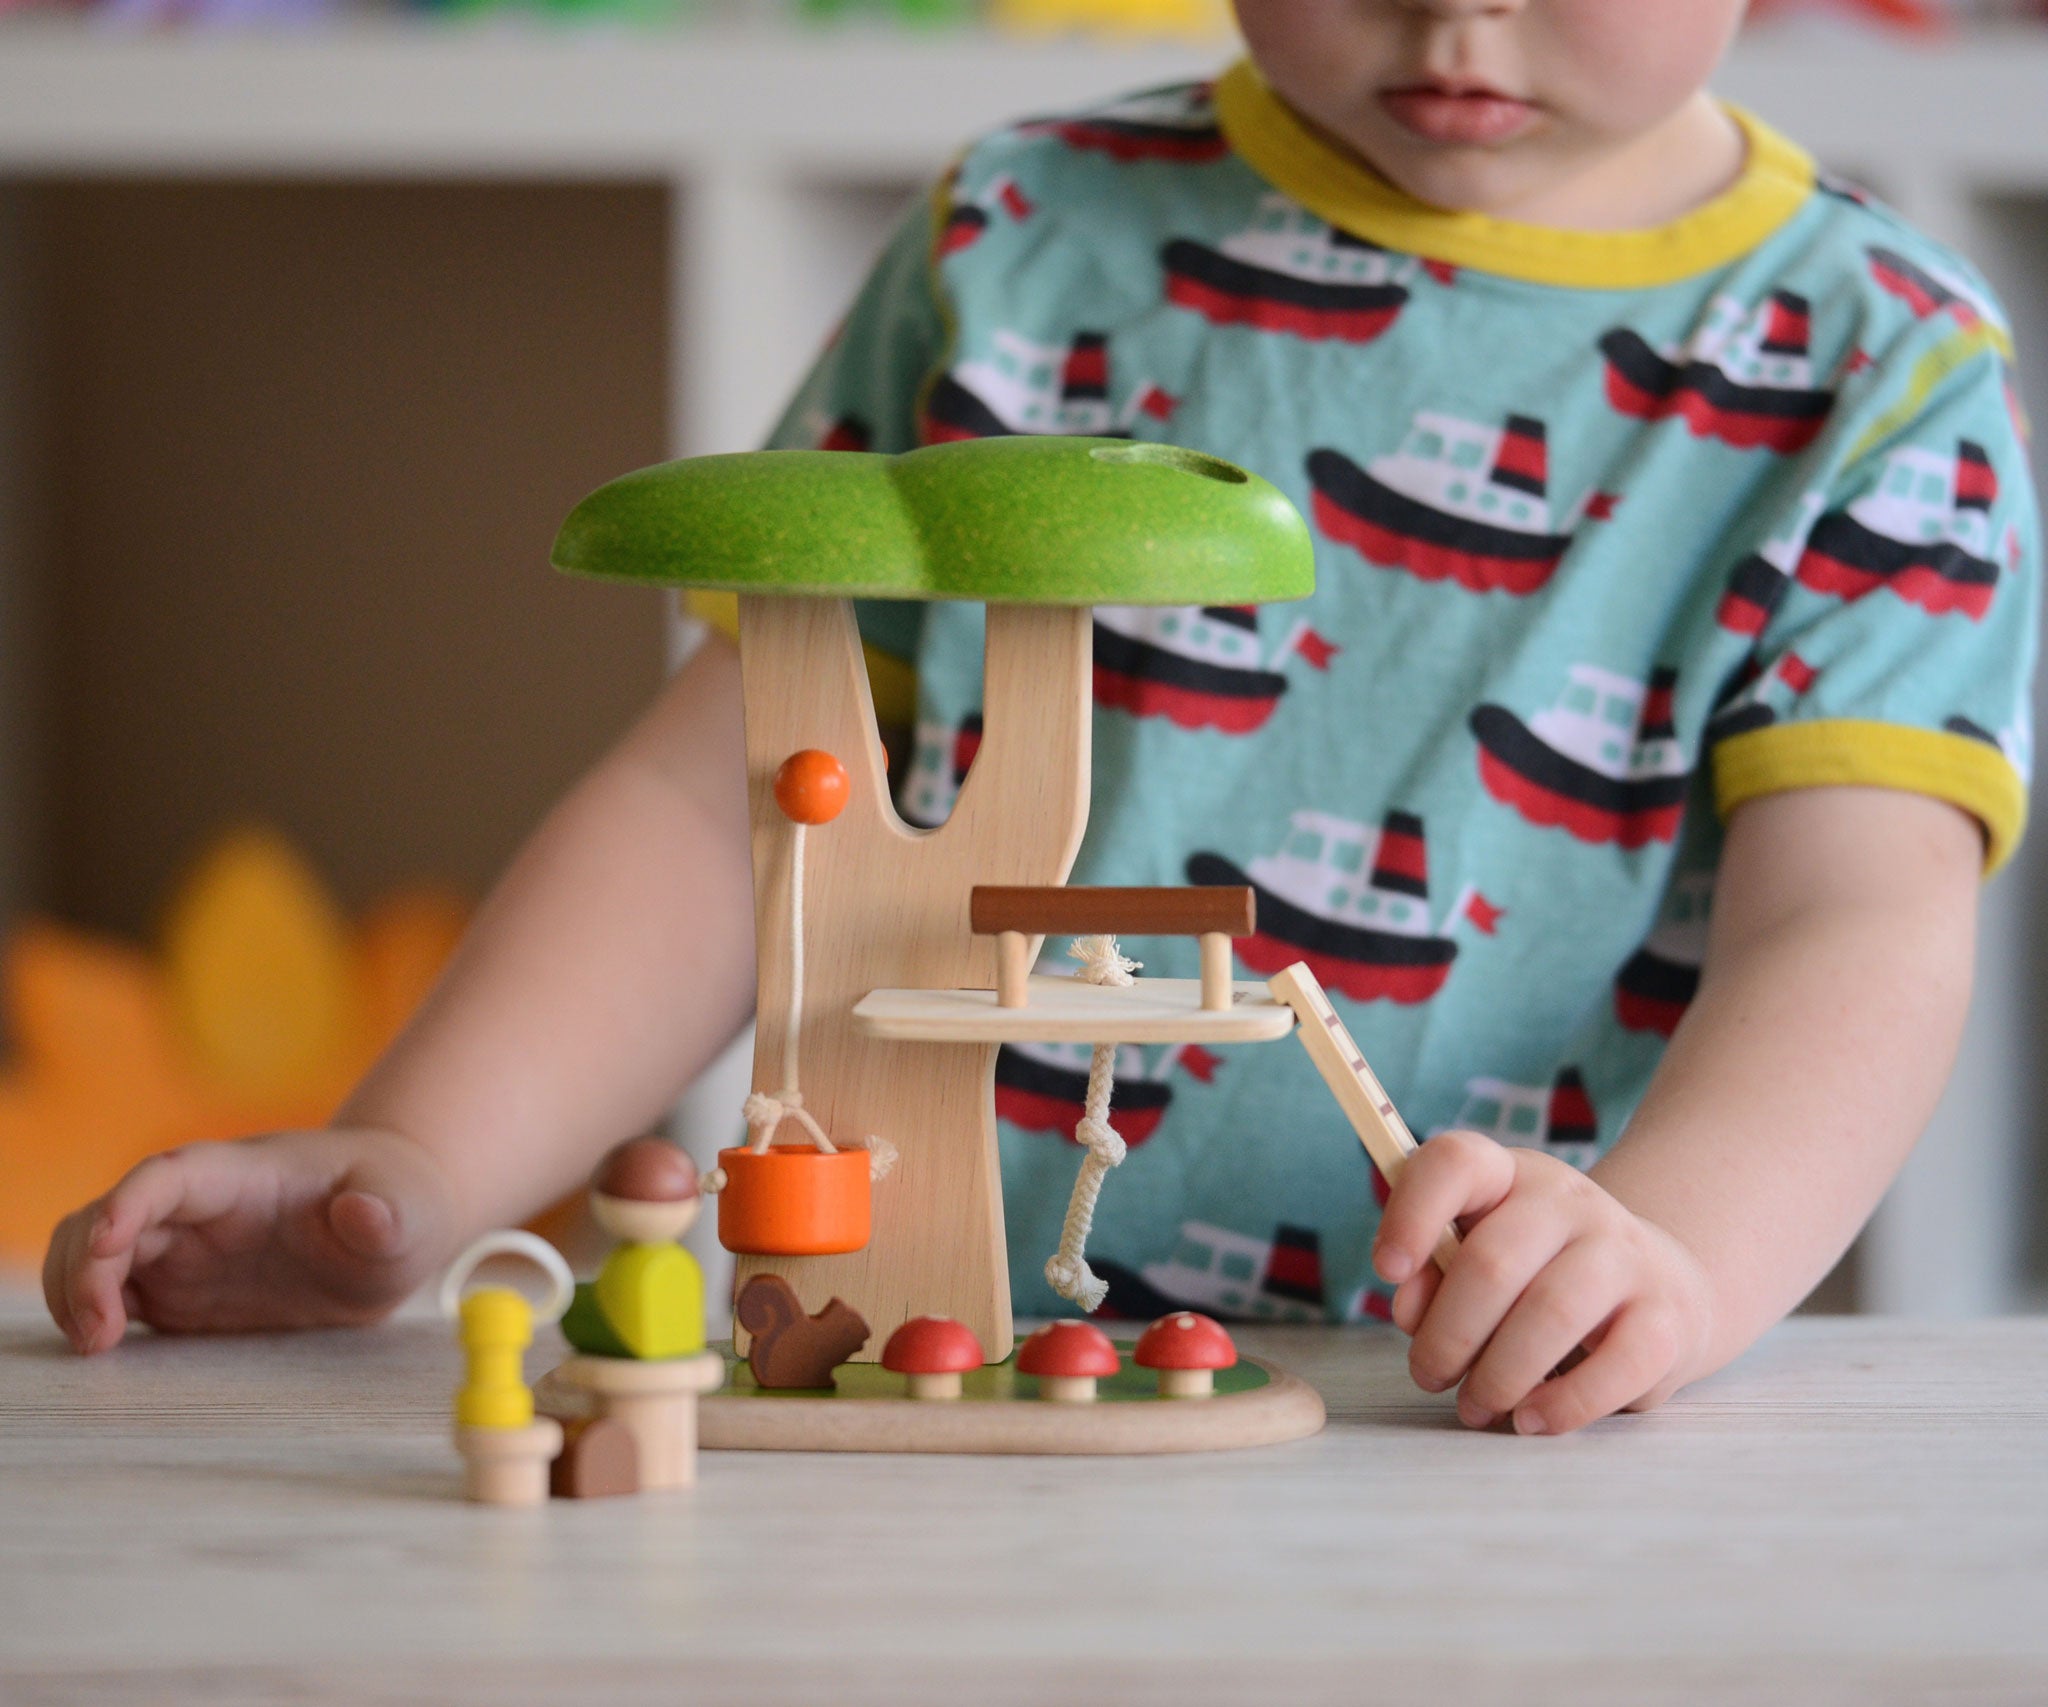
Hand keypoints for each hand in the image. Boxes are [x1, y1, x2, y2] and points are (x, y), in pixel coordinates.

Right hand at [42, 1127, 455, 1354]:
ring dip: (75, 1292)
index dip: (128, 1203)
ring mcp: (183, 1248)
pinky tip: (106, 1350)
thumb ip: (387, 1212)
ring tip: (96, 1347)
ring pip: (92, 1253)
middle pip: (107, 1217)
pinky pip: (111, 1294)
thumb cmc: (401, 1203)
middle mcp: (198, 1208)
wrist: (395, 1223)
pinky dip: (91, 1315)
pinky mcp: (179, 1289)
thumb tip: (362, 1213)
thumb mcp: (410, 1210)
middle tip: (100, 1335)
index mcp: (245, 1175)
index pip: (168, 1175)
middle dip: (83, 1268)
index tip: (105, 1243)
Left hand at [1372, 1130, 1713, 1435]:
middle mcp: (1569, 1201)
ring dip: (1499, 1375)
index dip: (1412, 1212)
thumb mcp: (1477, 1258)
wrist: (1660, 1289)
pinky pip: (1618, 1364)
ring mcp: (1624, 1253)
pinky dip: (1565, 1403)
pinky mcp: (1668, 1316)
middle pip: (1492, 1261)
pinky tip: (1532, 1419)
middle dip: (1447, 1335)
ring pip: (1551, 1311)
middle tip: (1430, 1376)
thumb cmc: (1539, 1278)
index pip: (1457, 1161)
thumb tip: (1411, 1309)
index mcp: (1509, 1175)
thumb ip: (1432, 1276)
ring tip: (1478, 1406)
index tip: (1389, 1269)